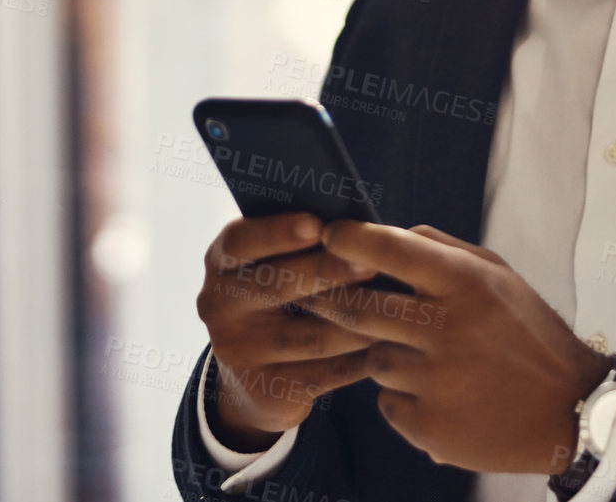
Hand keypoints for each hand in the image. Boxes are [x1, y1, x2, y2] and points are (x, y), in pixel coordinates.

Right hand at [194, 212, 383, 450]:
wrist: (254, 380)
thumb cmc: (281, 299)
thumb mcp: (272, 266)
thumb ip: (303, 244)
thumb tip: (363, 227)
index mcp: (222, 263)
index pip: (240, 241)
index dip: (278, 232)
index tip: (318, 225)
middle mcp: (220, 305)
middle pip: (277, 285)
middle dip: (328, 271)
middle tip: (371, 263)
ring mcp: (240, 352)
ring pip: (311, 335)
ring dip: (358, 319)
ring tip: (395, 305)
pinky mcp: (268, 390)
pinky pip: (326, 372)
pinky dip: (362, 357)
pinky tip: (389, 343)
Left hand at [301, 220, 615, 473]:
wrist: (572, 410)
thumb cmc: (531, 335)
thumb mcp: (501, 277)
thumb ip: (444, 250)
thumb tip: (391, 233)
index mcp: (467, 285)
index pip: (391, 249)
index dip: (350, 238)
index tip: (331, 234)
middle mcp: (448, 330)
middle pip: (359, 308)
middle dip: (330, 296)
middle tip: (317, 291)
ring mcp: (436, 382)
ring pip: (372, 358)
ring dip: (381, 353)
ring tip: (415, 355)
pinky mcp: (430, 426)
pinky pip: (387, 402)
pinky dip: (400, 395)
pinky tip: (432, 391)